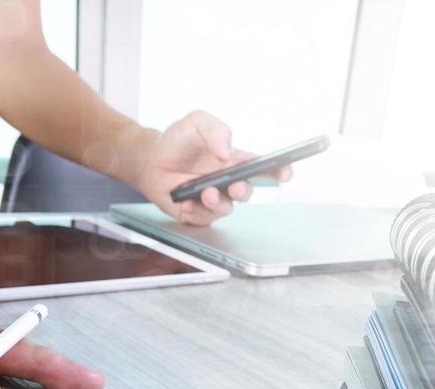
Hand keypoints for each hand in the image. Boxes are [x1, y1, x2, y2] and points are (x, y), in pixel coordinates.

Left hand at [132, 110, 292, 225]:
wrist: (149, 160)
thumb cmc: (177, 141)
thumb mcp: (196, 123)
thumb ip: (215, 129)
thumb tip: (227, 151)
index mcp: (233, 161)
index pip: (261, 167)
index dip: (278, 171)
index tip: (285, 172)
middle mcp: (226, 182)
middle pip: (246, 192)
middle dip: (244, 191)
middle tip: (235, 186)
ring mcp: (213, 199)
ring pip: (226, 208)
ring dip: (217, 202)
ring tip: (205, 192)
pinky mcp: (197, 213)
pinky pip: (204, 219)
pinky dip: (196, 211)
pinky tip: (186, 201)